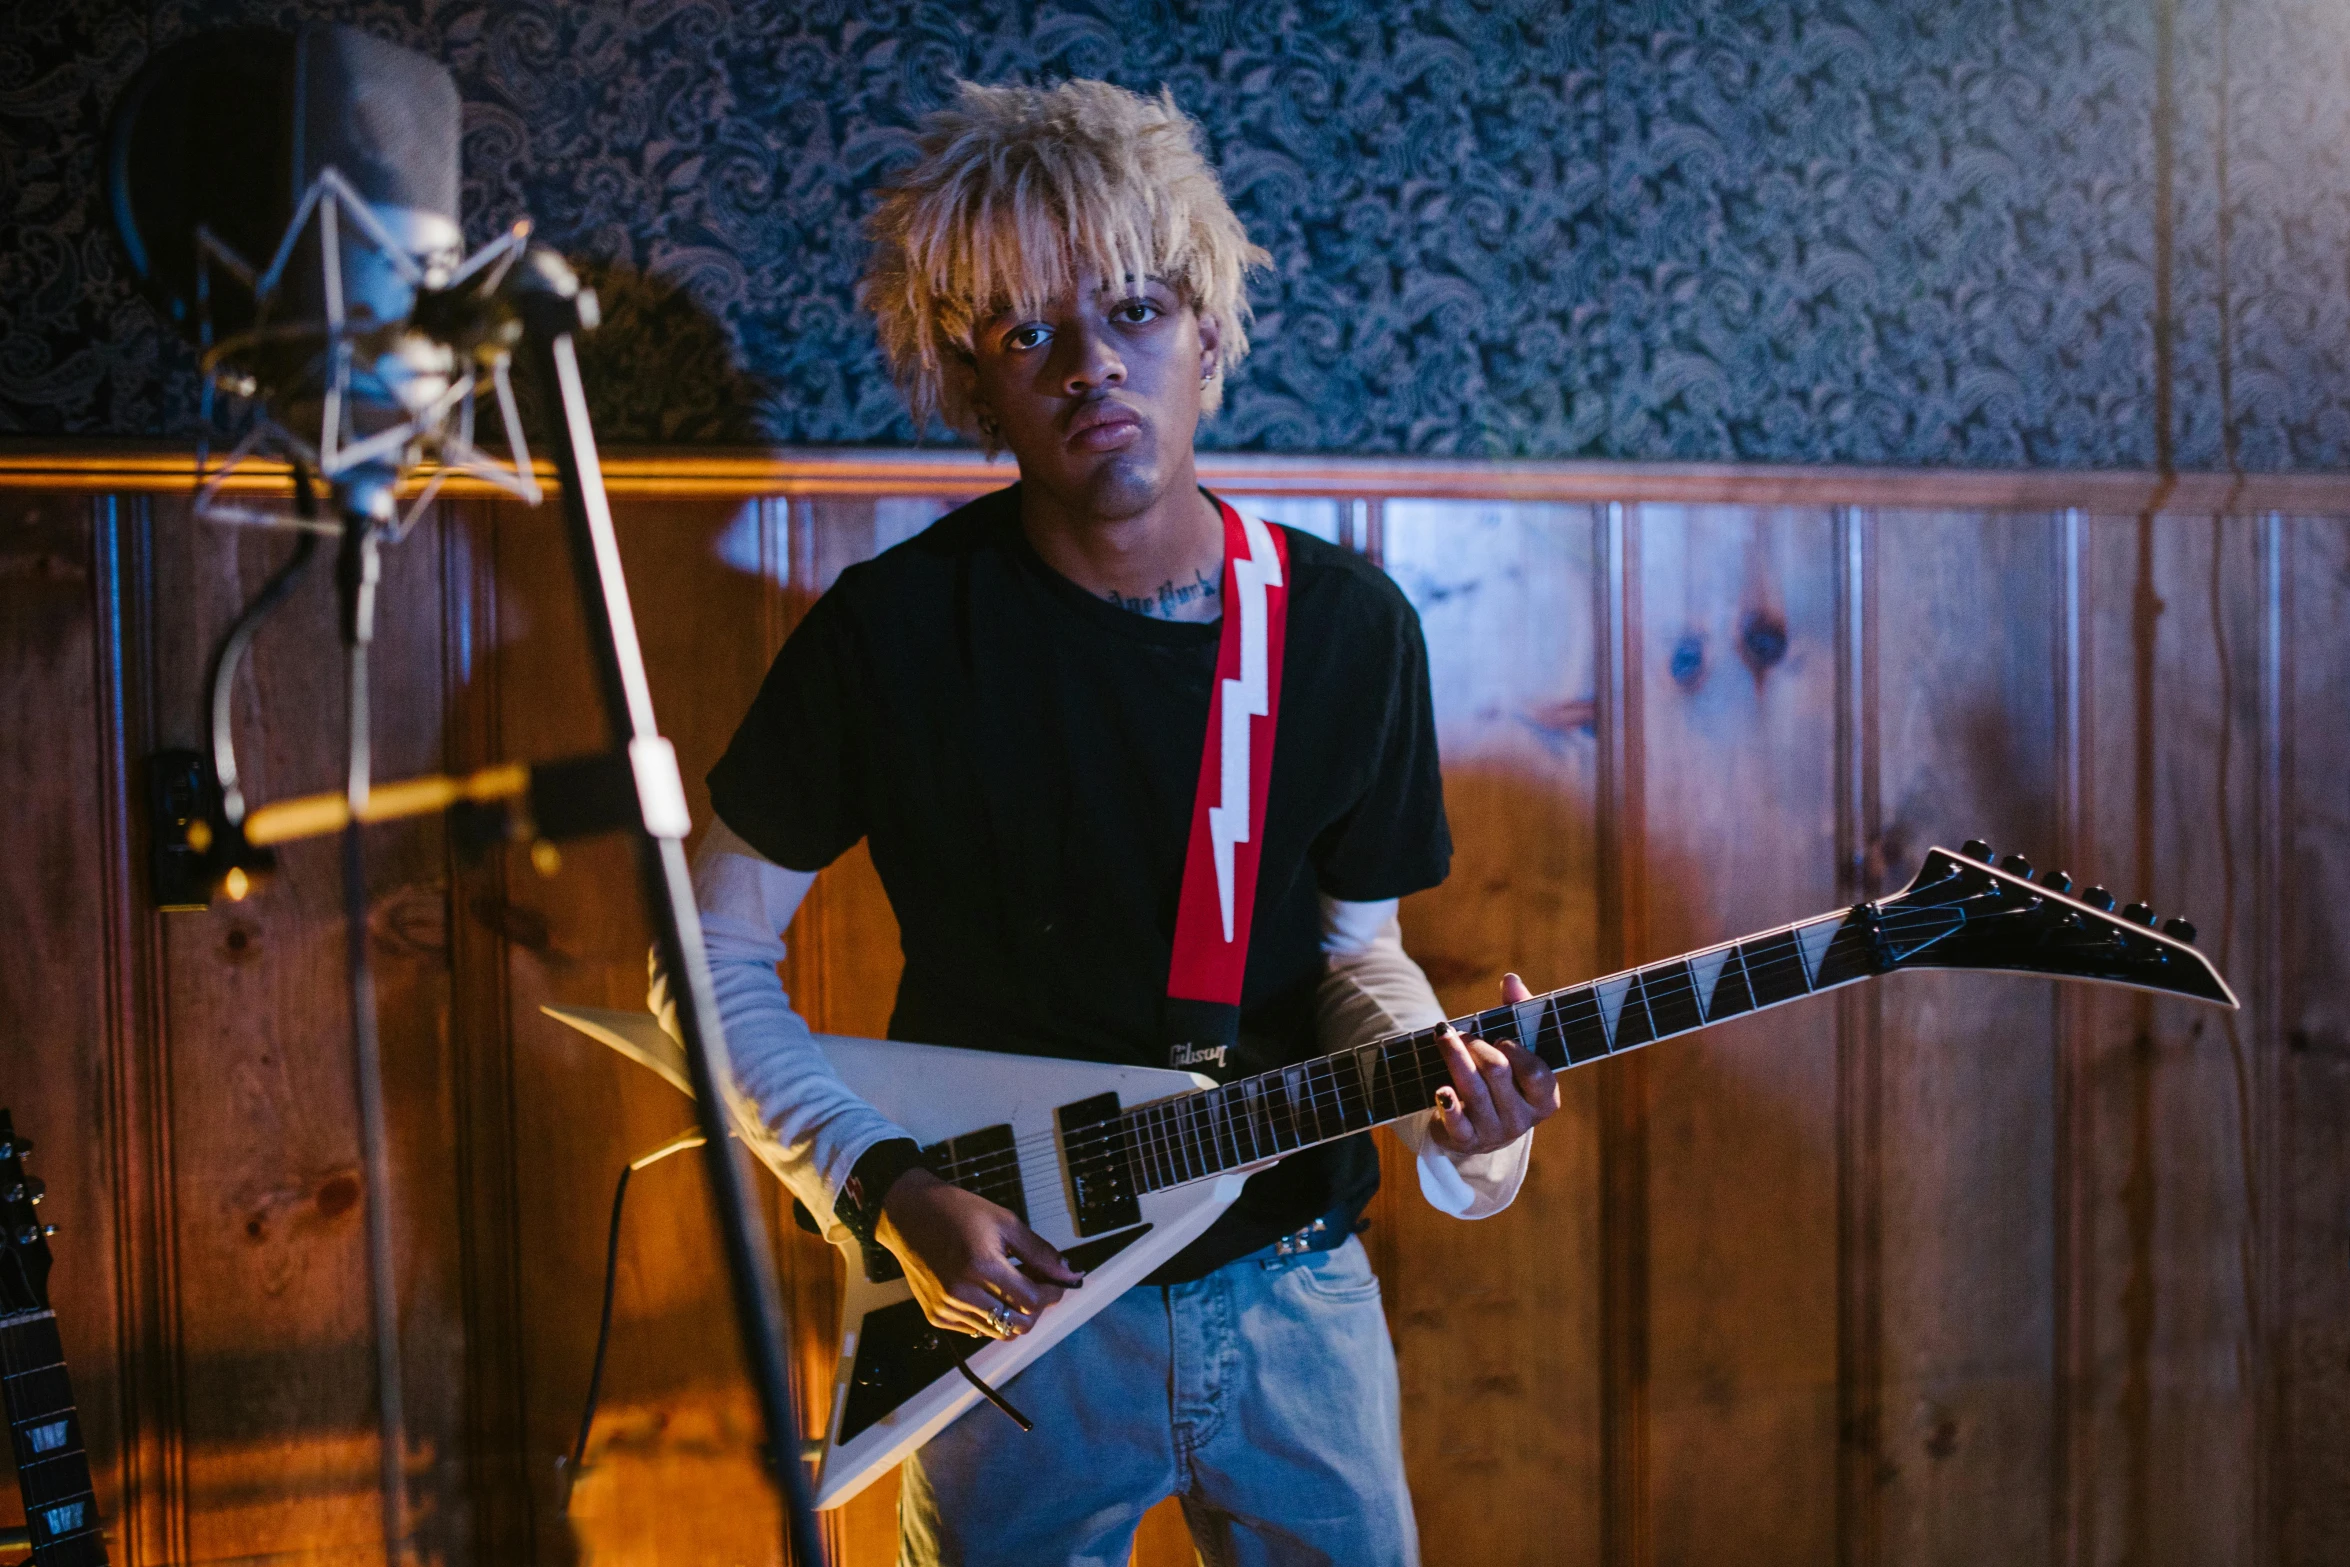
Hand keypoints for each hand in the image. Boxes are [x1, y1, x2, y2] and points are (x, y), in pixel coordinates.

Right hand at [876, 1168, 1082, 1339]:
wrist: (909, 1215)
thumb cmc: (958, 1212)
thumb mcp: (1005, 1223)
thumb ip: (1040, 1253)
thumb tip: (1070, 1273)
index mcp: (981, 1267)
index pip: (1032, 1300)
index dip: (1053, 1293)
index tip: (1058, 1282)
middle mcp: (962, 1293)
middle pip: (1019, 1324)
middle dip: (1037, 1308)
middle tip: (1038, 1286)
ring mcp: (947, 1308)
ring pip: (1000, 1332)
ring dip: (1015, 1314)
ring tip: (1012, 1288)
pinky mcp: (937, 1316)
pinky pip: (976, 1330)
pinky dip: (991, 1318)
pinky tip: (988, 1293)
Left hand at [1430, 972, 1560, 1155]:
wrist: (1477, 1126)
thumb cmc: (1502, 1079)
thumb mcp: (1514, 1050)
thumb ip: (1517, 1013)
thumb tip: (1511, 979)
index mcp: (1544, 1099)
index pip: (1537, 1074)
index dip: (1517, 1053)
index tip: (1501, 1038)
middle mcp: (1522, 1120)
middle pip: (1498, 1074)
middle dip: (1477, 1047)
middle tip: (1461, 1033)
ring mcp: (1494, 1133)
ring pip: (1474, 1091)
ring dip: (1455, 1059)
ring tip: (1443, 1037)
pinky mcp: (1466, 1141)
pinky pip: (1457, 1123)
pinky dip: (1448, 1104)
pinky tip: (1441, 1089)